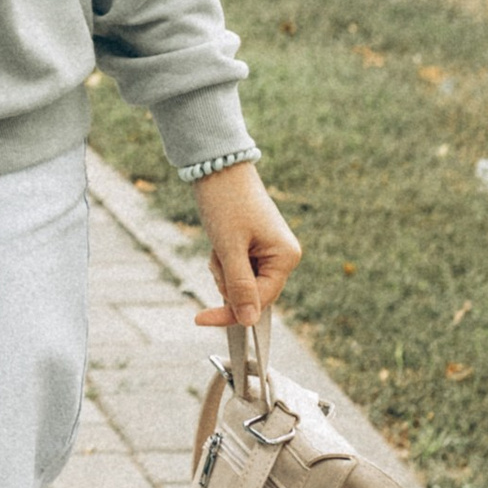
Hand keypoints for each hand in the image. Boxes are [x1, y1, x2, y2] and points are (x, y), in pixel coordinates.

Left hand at [192, 163, 300, 328]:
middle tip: (218, 253)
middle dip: (226, 280)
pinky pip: (235, 268)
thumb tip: (248, 320)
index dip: (231, 312)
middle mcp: (284, 256)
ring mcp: (270, 251)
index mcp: (286, 257)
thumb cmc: (226, 203)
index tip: (200, 318)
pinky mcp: (255, 246)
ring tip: (219, 241)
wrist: (218, 167)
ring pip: (239, 282)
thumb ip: (239, 287)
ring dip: (222, 268)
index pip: (260, 301)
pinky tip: (219, 239)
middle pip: (250, 293)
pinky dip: (222, 259)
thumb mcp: (229, 248)